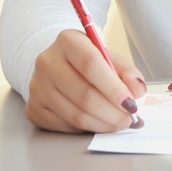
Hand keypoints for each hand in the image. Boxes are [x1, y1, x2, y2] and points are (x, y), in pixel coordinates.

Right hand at [25, 30, 145, 132]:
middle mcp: (47, 62)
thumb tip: (137, 90)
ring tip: (118, 124)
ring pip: (76, 115)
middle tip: (129, 120)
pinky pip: (65, 126)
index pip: (91, 65)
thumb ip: (126, 70)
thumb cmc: (86, 61)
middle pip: (84, 94)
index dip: (114, 88)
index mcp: (67, 41)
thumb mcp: (107, 56)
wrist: (56, 66)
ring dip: (103, 124)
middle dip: (112, 113)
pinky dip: (87, 129)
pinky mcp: (34, 108)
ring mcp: (37, 87)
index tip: (132, 104)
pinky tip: (98, 124)